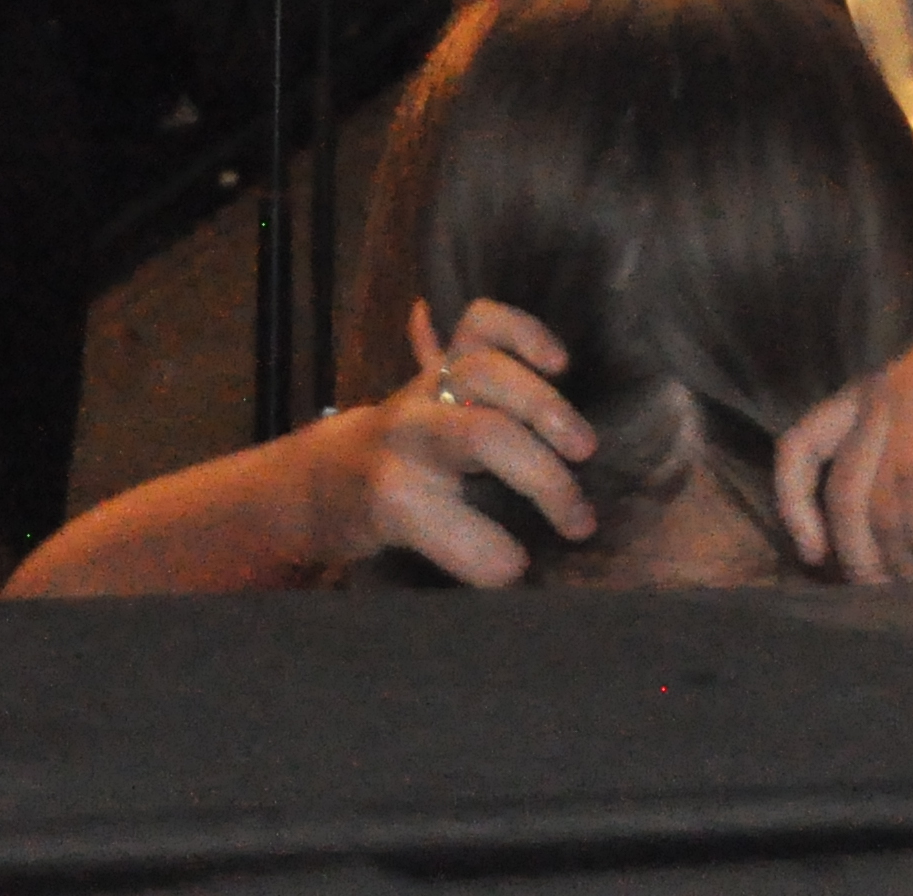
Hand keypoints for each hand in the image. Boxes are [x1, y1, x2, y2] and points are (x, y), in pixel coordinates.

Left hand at [305, 299, 602, 585]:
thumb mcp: (399, 555)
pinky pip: (479, 324)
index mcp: (391, 496)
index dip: (493, 557)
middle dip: (543, 478)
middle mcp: (407, 435)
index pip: (447, 522)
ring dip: (544, 407)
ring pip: (486, 372)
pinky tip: (557, 362)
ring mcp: (426, 390)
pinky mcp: (441, 362)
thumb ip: (455, 557)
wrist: (329, 472)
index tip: (520, 571)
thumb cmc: (377, 524)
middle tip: (579, 522)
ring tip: (583, 447)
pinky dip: (520, 331)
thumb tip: (523, 588)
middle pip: (482, 436)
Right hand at [776, 284, 912, 583]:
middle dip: (895, 564)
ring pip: (838, 484)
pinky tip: (811, 549)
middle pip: (874, 495)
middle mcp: (905, 395)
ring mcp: (874, 391)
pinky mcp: (858, 392)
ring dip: (852, 549)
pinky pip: (804, 443)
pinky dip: (794, 497)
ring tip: (882, 594)